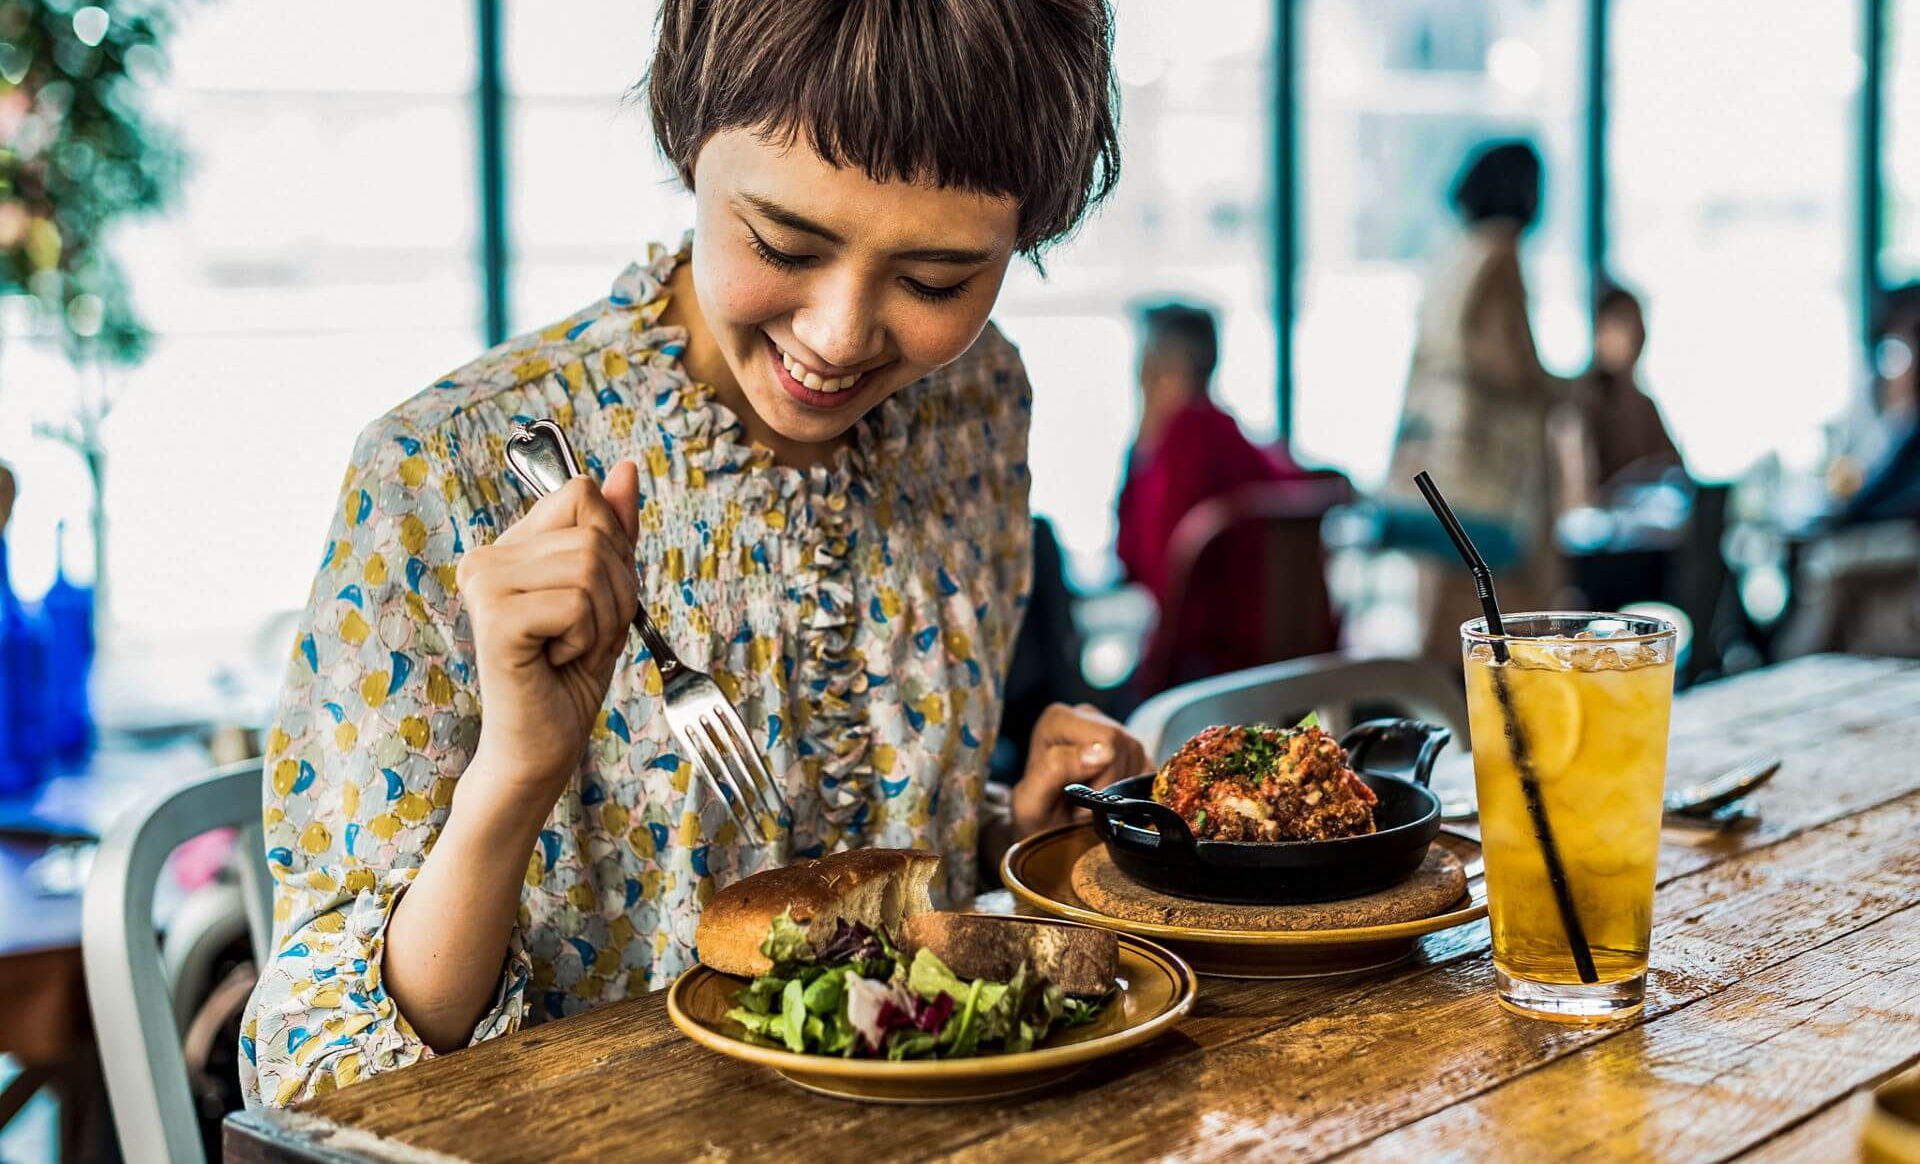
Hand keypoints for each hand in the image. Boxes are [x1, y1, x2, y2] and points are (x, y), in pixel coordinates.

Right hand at [457, 465, 641, 815]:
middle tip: (584, 636)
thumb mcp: (607, 593)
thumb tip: (624, 468)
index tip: (594, 600)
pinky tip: (554, 661)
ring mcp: (484, 584)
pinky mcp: (493, 618)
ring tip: (570, 649)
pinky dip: (587, 639)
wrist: (544, 744)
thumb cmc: (571, 675)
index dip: (613, 548)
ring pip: (589, 564)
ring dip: (603, 619)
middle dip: (615, 593)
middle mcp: (487, 556)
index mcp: (511, 545)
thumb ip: (613, 530)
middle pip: (594, 532)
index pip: (582, 494)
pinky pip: (576, 602)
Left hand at [1011, 703, 1148, 837]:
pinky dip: (1133, 792)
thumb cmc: (1035, 818)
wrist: (1045, 831)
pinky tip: (1110, 798)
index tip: (1080, 800)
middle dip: (1110, 786)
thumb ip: (1055, 769)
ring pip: (1139, 756)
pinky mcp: (1130, 749)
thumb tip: (1101, 751)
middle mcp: (1086, 716)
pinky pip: (1149, 769)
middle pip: (1125, 745)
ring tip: (1094, 802)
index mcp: (1058, 720)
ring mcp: (1111, 729)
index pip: (1108, 738)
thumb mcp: (1031, 802)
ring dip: (1121, 791)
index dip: (1102, 778)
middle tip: (1086, 805)